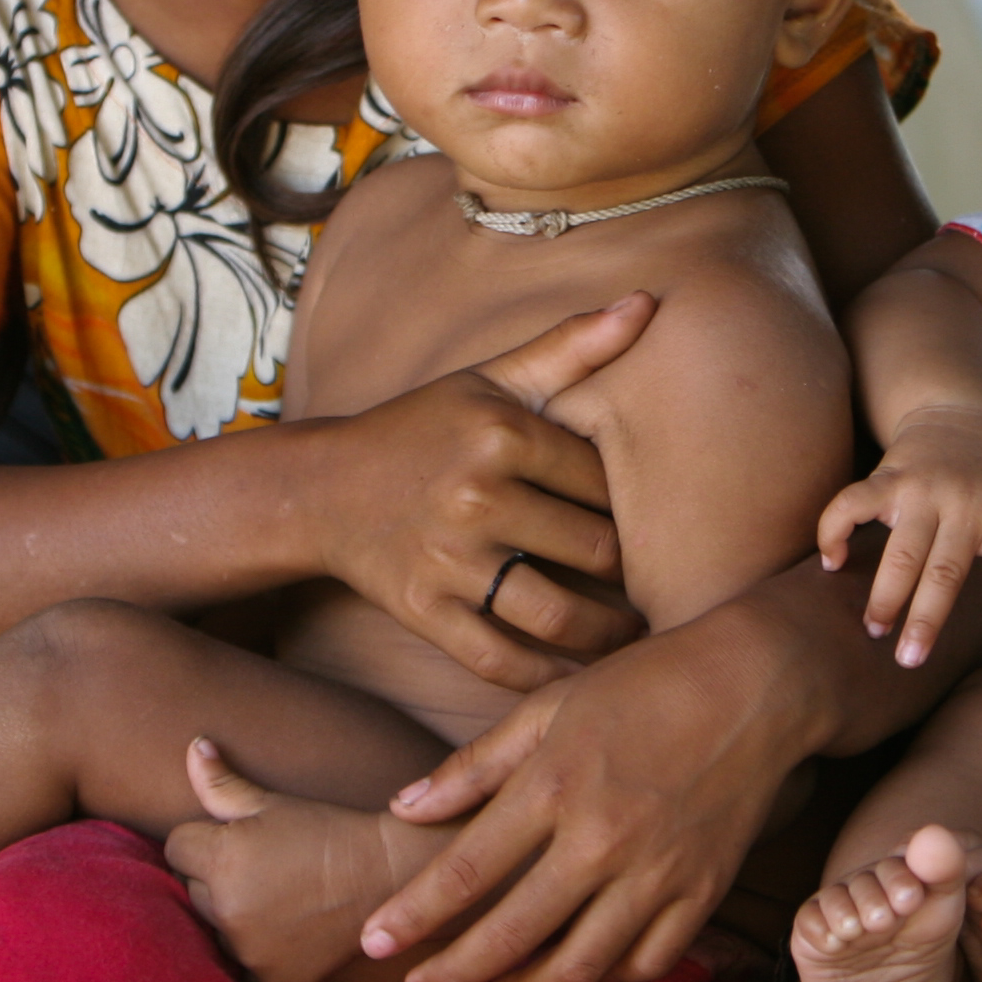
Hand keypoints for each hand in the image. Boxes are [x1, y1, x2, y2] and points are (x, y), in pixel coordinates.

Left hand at [165, 738, 432, 981]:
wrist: (383, 877)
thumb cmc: (325, 832)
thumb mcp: (271, 803)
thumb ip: (220, 784)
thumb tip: (193, 745)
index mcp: (221, 858)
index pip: (176, 848)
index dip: (203, 840)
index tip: (239, 841)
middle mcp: (226, 908)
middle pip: (191, 890)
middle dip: (214, 879)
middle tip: (262, 869)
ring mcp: (246, 950)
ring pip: (212, 930)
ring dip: (230, 919)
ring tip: (275, 900)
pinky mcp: (268, 981)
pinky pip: (239, 970)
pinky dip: (254, 958)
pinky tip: (283, 935)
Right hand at [310, 296, 648, 691]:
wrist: (322, 487)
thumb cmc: (423, 428)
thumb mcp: (490, 379)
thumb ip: (570, 346)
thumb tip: (647, 302)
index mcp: (501, 433)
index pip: (604, 482)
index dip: (636, 504)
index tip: (654, 519)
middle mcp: (476, 495)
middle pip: (595, 550)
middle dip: (633, 572)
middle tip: (659, 583)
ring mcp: (447, 559)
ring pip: (557, 614)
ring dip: (609, 635)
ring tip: (634, 635)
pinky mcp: (423, 612)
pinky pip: (500, 660)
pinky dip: (547, 679)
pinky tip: (580, 677)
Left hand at [357, 600, 808, 981]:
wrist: (757, 684)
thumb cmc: (645, 682)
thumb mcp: (550, 705)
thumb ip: (476, 764)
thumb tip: (404, 807)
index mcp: (554, 785)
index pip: (466, 870)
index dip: (414, 914)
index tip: (372, 941)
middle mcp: (601, 839)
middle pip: (512, 931)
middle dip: (454, 971)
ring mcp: (657, 873)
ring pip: (580, 964)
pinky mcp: (703, 891)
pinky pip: (648, 961)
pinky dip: (608, 978)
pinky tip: (579, 974)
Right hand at [819, 408, 981, 664]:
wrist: (958, 410)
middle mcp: (964, 505)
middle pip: (944, 568)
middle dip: (926, 615)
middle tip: (910, 659)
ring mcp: (922, 490)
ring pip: (899, 549)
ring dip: (884, 591)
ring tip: (873, 628)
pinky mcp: (887, 477)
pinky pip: (853, 504)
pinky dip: (836, 530)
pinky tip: (831, 561)